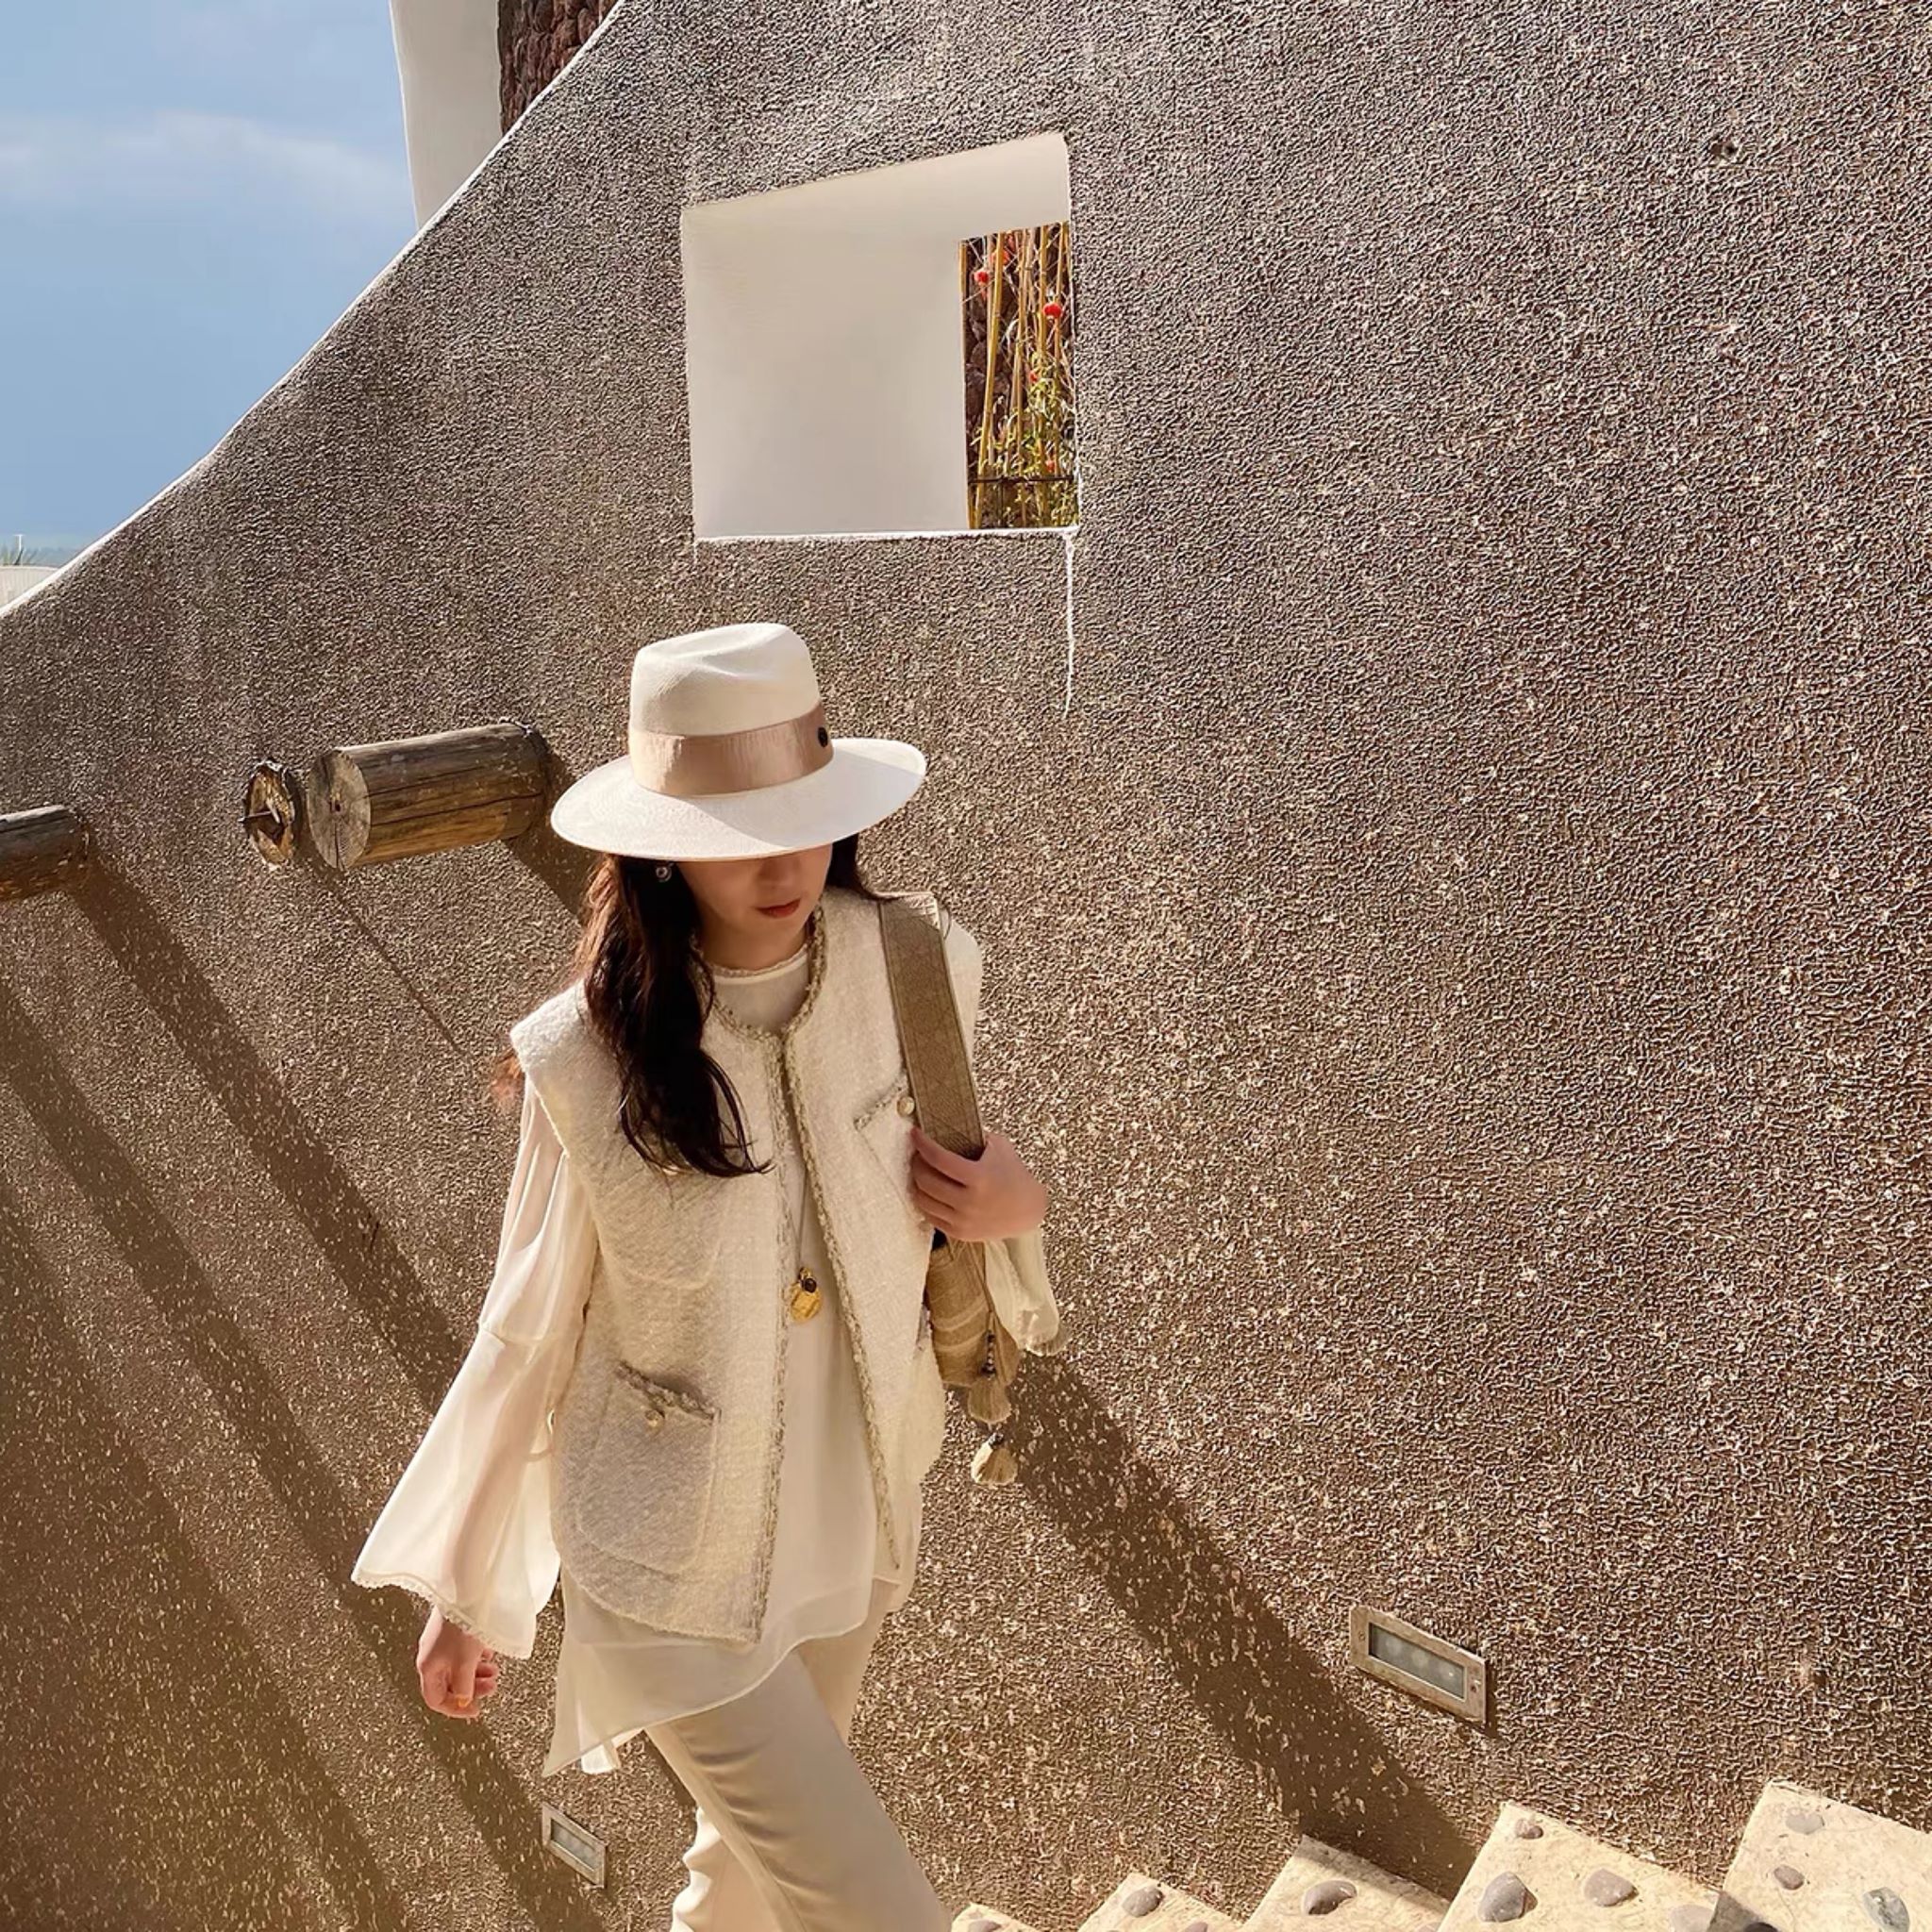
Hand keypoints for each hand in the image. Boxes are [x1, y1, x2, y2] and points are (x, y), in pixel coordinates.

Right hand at [417, 1606, 499, 1720]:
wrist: (464, 1592)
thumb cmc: (462, 1626)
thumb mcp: (465, 1663)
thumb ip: (464, 1686)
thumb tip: (464, 1700)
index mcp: (427, 1666)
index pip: (435, 1699)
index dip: (455, 1709)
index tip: (475, 1710)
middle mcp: (430, 1655)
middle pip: (449, 1683)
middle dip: (472, 1688)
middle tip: (491, 1686)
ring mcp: (440, 1641)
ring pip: (458, 1667)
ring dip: (477, 1672)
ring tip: (494, 1670)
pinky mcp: (451, 1629)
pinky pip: (462, 1651)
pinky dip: (476, 1656)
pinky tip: (488, 1652)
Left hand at [908, 1125, 1047, 1242]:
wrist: (1028, 1210)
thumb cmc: (1013, 1174)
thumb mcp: (999, 1148)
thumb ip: (974, 1136)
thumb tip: (943, 1125)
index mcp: (979, 1177)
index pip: (939, 1158)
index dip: (922, 1143)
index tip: (915, 1134)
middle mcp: (969, 1201)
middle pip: (926, 1180)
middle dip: (916, 1162)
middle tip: (918, 1153)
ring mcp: (964, 1220)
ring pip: (923, 1200)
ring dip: (917, 1182)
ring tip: (921, 1171)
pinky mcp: (960, 1232)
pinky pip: (930, 1216)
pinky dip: (925, 1201)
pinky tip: (928, 1190)